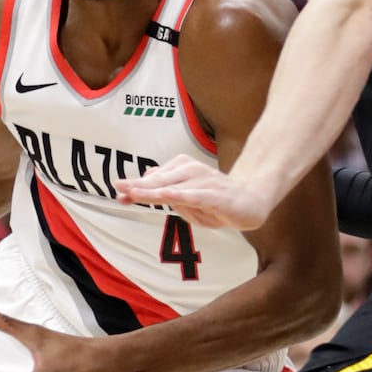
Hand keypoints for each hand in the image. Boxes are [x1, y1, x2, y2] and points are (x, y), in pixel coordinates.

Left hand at [115, 155, 270, 230]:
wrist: (252, 201)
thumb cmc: (217, 201)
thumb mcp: (189, 199)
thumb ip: (168, 189)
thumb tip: (147, 175)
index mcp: (183, 171)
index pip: (156, 179)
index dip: (137, 186)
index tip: (119, 193)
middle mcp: (192, 172)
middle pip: (161, 180)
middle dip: (139, 185)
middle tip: (120, 188)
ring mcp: (204, 182)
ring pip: (174, 186)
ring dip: (153, 190)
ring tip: (134, 192)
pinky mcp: (216, 194)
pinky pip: (194, 195)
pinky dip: (179, 195)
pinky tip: (166, 196)